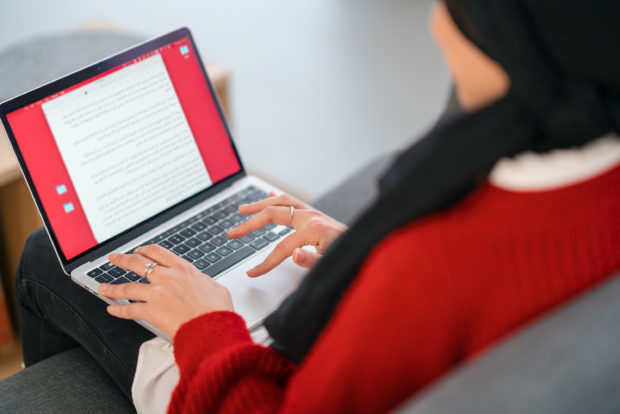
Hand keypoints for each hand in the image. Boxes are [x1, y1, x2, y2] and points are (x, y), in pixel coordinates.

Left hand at [98, 244, 233, 338]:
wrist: (212, 329)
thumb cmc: (217, 311)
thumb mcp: (216, 287)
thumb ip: (204, 281)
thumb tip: (202, 281)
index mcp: (183, 269)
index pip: (157, 252)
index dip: (143, 250)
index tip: (137, 251)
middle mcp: (167, 277)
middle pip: (137, 263)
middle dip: (122, 260)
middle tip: (113, 259)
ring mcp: (157, 294)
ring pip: (128, 287)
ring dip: (112, 287)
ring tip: (103, 287)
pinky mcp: (151, 312)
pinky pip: (129, 309)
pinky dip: (118, 309)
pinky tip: (112, 308)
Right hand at [227, 192, 346, 276]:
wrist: (369, 246)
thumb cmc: (351, 255)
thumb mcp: (331, 263)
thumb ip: (311, 261)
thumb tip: (293, 255)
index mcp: (313, 229)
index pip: (281, 248)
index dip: (265, 262)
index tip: (252, 272)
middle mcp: (311, 216)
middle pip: (272, 215)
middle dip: (250, 225)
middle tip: (232, 233)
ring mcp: (312, 212)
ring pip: (279, 203)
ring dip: (258, 205)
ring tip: (241, 210)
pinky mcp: (315, 213)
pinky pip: (291, 201)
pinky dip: (277, 198)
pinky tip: (267, 194)